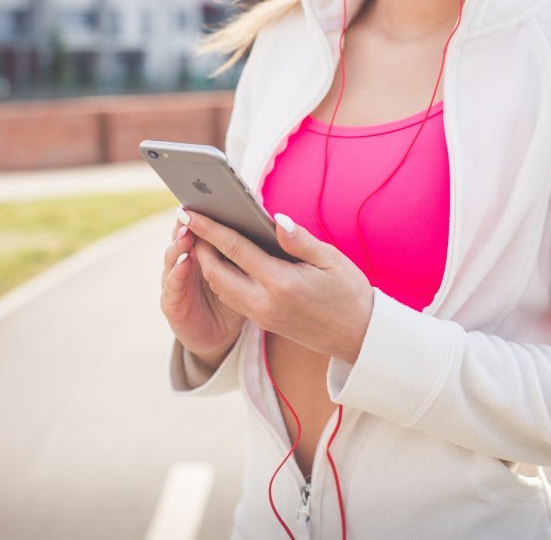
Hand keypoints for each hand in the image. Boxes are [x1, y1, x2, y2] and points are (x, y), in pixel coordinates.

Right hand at [160, 207, 245, 361]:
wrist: (220, 335)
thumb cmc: (237, 298)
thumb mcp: (246, 272)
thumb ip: (249, 249)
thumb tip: (267, 222)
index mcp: (204, 252)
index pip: (202, 228)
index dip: (204, 214)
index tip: (210, 196)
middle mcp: (185, 263)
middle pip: (182, 237)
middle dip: (186, 223)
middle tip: (193, 208)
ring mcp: (176, 283)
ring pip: (173, 258)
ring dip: (178, 244)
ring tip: (187, 231)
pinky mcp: (171, 304)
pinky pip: (171, 287)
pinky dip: (175, 273)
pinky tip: (183, 262)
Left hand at [184, 208, 373, 363]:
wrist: (359, 337)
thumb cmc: (349, 294)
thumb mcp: (331, 260)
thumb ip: (299, 240)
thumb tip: (275, 219)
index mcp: (282, 284)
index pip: (235, 250)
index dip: (210, 229)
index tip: (190, 212)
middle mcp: (265, 303)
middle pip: (216, 273)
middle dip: (199, 247)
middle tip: (191, 222)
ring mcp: (262, 316)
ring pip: (220, 289)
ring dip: (206, 264)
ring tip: (202, 238)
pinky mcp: (264, 323)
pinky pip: (232, 299)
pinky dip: (221, 278)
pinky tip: (223, 261)